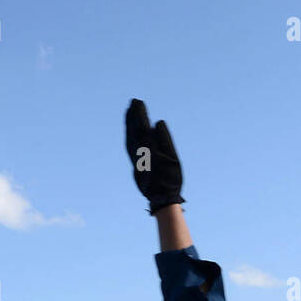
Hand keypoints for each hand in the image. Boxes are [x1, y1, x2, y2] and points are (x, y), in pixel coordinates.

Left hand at [125, 98, 183, 214]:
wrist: (161, 198)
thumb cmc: (171, 178)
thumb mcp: (172, 157)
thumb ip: (164, 138)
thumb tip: (157, 123)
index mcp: (148, 148)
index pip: (141, 126)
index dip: (139, 114)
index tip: (138, 102)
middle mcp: (138, 152)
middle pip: (132, 130)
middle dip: (132, 116)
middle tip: (132, 102)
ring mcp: (135, 160)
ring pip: (129, 138)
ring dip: (128, 125)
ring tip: (129, 113)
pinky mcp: (134, 166)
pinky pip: (129, 146)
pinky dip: (129, 136)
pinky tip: (131, 132)